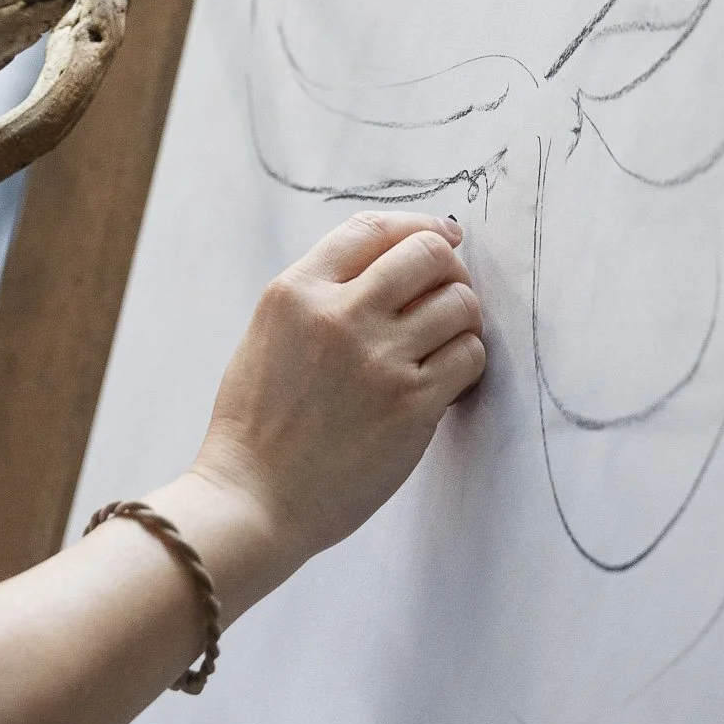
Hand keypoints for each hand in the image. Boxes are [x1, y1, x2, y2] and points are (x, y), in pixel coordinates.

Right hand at [190, 211, 484, 570]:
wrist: (253, 498)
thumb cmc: (256, 425)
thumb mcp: (268, 335)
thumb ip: (319, 296)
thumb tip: (389, 265)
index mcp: (295, 292)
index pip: (372, 229)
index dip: (417, 226)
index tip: (441, 236)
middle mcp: (339, 314)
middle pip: (427, 254)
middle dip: (450, 267)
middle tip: (451, 291)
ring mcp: (379, 359)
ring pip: (460, 303)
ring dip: (463, 318)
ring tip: (448, 341)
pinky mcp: (412, 405)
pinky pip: (469, 356)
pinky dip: (467, 361)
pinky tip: (447, 378)